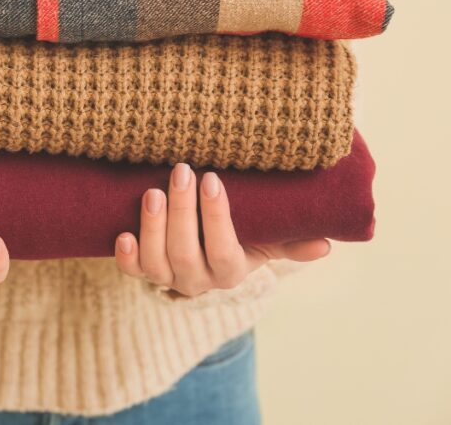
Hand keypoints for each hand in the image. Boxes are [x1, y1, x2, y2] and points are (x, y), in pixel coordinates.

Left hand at [114, 163, 330, 297]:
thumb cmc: (238, 239)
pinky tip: (123, 234)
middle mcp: (197, 280)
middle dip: (182, 210)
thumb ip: (290, 242)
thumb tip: (327, 245)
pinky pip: (131, 271)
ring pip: (156, 262)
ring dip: (152, 227)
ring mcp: (167, 278)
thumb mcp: (264, 241)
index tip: (212, 178)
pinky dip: (126, 255)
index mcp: (231, 271)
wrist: (201, 258)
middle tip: (181, 170)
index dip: (215, 216)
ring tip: (152, 192)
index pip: (223, 248)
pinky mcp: (143, 272)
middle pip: (184, 252)